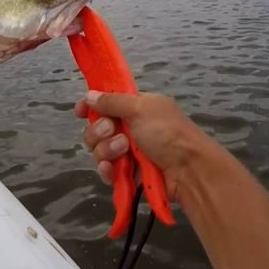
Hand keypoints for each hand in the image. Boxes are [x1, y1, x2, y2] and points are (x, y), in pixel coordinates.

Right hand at [74, 90, 212, 201]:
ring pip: (98, 150)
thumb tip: (89, 95)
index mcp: (135, 108)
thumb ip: (112, 101)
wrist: (189, 169)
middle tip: (112, 130)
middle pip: (96, 128)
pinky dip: (107, 169)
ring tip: (124, 151)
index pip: (105, 104)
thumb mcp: (140, 108)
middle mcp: (129, 129)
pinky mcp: (127, 173)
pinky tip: (113, 169)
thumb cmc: (168, 132)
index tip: (80, 112)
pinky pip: (106, 170)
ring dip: (107, 149)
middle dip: (99, 131)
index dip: (90, 107)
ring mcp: (128, 152)